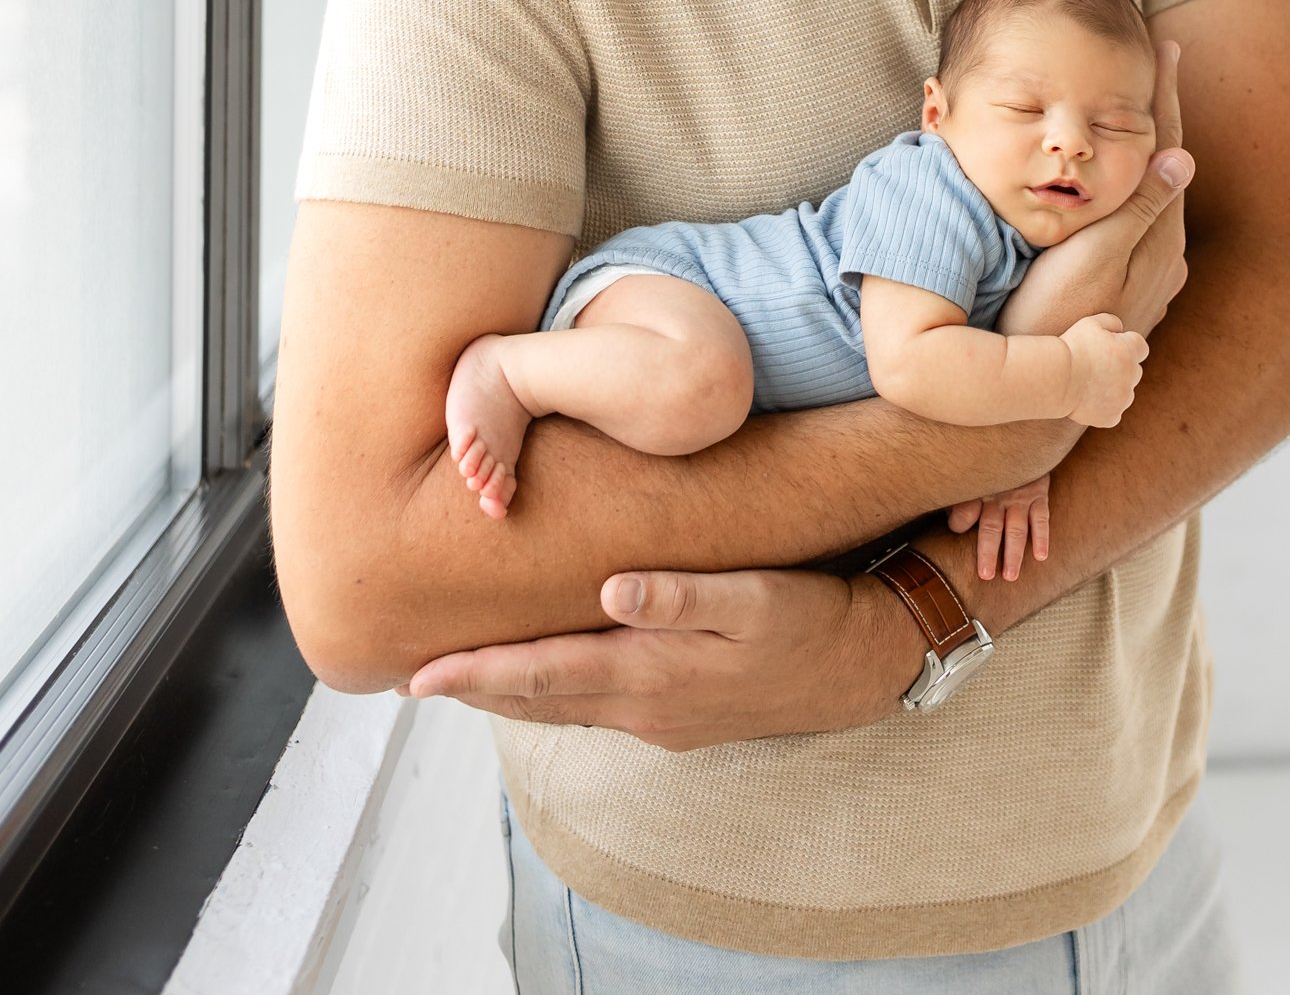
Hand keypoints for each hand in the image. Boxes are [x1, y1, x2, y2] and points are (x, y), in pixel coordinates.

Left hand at [402, 564, 922, 749]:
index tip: (419, 675)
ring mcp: (661, 719)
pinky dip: (555, 695)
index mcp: (651, 672)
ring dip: (509, 697)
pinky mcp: (679, 717)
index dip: (477, 675)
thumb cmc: (806, 617)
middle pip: (539, 701)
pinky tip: (546, 681)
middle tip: (412, 680)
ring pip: (565, 710)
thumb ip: (681, 595)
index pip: (542, 674)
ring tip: (460, 681)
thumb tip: (612, 589)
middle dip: (474, 691)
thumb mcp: (753, 597)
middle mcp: (645, 706)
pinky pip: (597, 709)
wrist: (859, 667)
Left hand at [946, 473, 1050, 582]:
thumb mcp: (968, 471)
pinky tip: (1040, 555)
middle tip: (985, 575)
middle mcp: (997, 494)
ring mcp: (1019, 496)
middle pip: (991, 527)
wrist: (1022, 438)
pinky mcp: (1038, 493)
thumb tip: (943, 517)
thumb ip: (956, 495)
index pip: (963, 512)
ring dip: (1014, 553)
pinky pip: (1041, 517)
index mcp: (976, 489)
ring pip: (1016, 528)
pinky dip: (1041, 537)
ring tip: (1011, 575)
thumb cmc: (988, 463)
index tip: (956, 530)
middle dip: (988, 552)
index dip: (958, 522)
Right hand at [1059, 314, 1148, 424]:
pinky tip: (1089, 400)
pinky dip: (1105, 408)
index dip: (1127, 345)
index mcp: (1129, 351)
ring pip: (1126, 393)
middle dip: (1122, 368)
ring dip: (1115, 389)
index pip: (1141, 347)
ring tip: (1090, 384)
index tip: (1111, 347)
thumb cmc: (1072, 347)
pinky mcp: (1111, 416)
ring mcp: (1122, 399)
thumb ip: (1112, 322)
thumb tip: (1120, 329)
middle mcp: (1131, 376)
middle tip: (1097, 366)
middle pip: (1135, 371)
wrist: (1056, 377)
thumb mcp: (1090, 323)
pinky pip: (1114, 413)